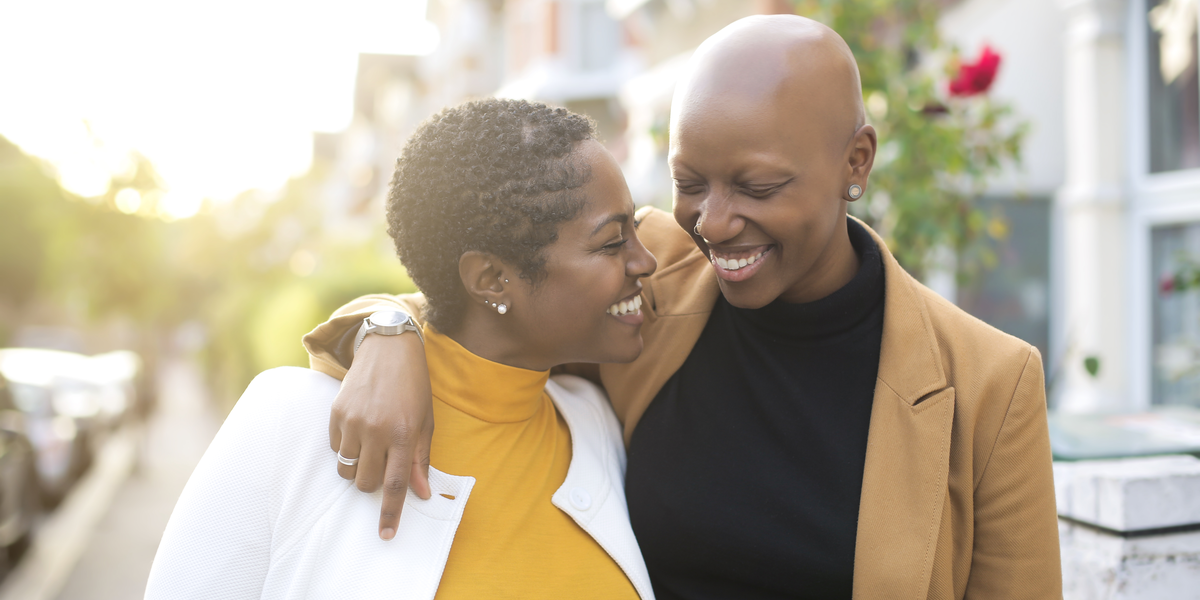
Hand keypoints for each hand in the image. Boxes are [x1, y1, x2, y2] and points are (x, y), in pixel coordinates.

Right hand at [329, 332, 433, 539]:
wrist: (388, 349)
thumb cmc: (413, 388)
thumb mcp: (425, 422)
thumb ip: (421, 459)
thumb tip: (421, 493)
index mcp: (404, 434)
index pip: (394, 485)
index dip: (390, 514)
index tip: (386, 535)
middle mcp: (376, 430)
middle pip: (366, 483)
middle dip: (373, 484)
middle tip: (382, 465)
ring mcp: (353, 422)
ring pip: (346, 470)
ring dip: (358, 469)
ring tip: (370, 447)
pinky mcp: (336, 414)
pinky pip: (335, 449)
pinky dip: (346, 448)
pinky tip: (359, 429)